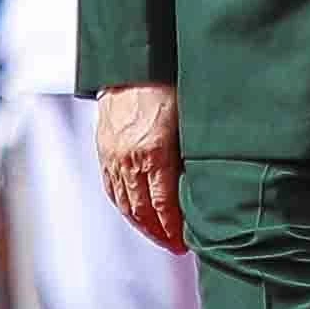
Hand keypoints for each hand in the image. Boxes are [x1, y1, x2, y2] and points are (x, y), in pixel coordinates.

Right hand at [94, 83, 188, 253]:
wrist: (132, 62)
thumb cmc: (166, 84)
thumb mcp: (188, 120)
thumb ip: (193, 154)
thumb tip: (205, 183)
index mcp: (154, 152)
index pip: (163, 205)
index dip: (173, 229)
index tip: (184, 243)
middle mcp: (130, 158)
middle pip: (142, 209)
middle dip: (159, 232)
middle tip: (174, 246)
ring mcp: (113, 155)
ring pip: (125, 202)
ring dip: (141, 223)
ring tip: (157, 235)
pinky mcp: (104, 149)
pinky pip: (111, 187)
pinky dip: (123, 205)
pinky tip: (134, 212)